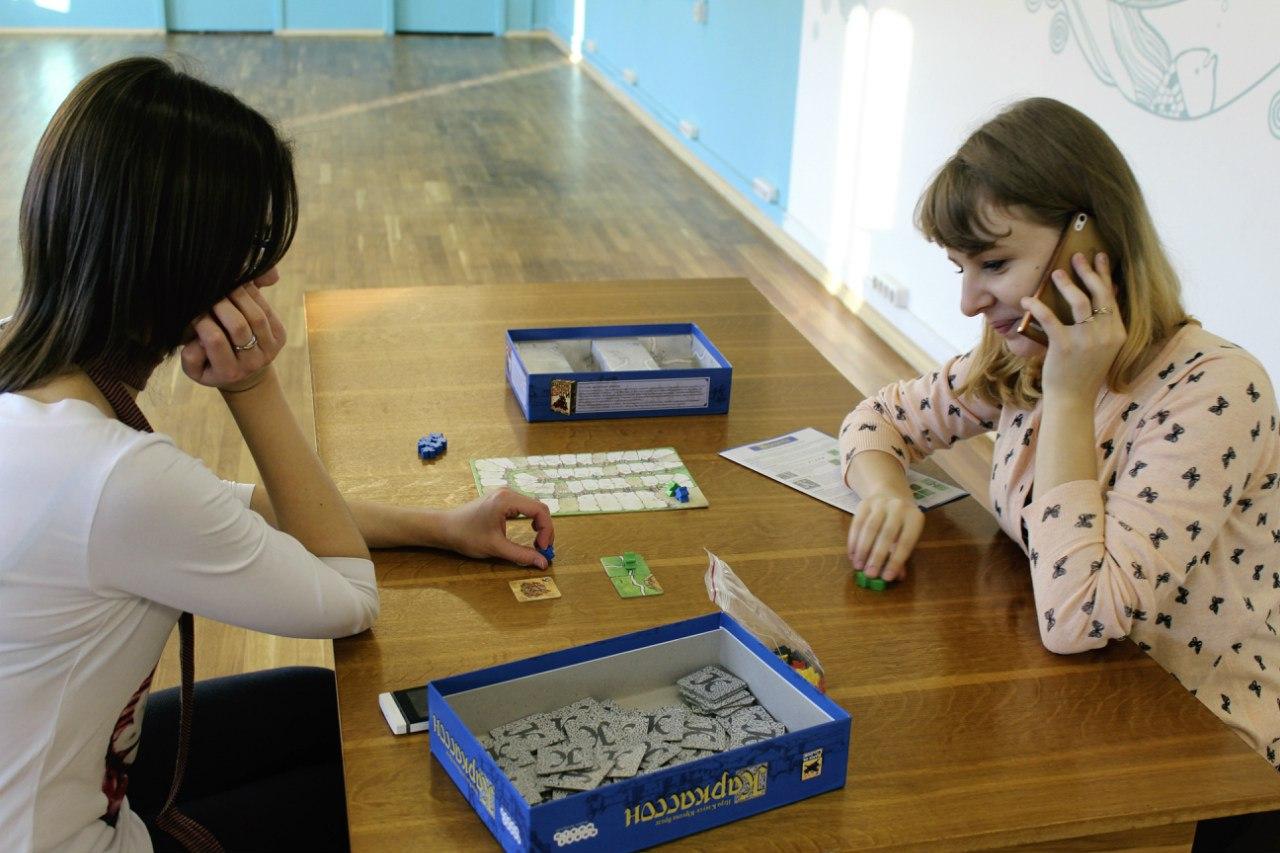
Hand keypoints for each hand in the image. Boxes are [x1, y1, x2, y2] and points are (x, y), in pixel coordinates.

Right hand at [179, 279, 285, 391]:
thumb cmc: (212, 366)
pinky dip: (253, 295)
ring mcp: (269, 349)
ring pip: (255, 316)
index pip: (214, 340)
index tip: (193, 308)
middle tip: (208, 291)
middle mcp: (252, 363)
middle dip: (220, 304)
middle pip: (238, 326)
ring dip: (239, 295)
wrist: (245, 373)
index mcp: (229, 372)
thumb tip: (200, 338)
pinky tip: (240, 284)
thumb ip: (191, 356)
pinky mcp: (280, 336)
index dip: (202, 320)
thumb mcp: (195, 368)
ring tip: (223, 284)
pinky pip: (267, 310)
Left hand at [440, 488, 554, 569]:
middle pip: (539, 507)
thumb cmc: (466, 536)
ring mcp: (505, 494)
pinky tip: (530, 532)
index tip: (542, 548)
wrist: (445, 528)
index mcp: (507, 500)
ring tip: (537, 543)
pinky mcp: (502, 499)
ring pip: (533, 507)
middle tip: (542, 548)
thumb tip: (543, 563)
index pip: (540, 510)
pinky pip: (524, 507)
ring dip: (539, 525)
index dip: (546, 530)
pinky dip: (531, 520)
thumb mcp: (496, 548)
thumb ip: (521, 555)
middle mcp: (508, 492)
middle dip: (545, 529)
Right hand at [846, 491, 923, 581]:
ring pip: (869, 528)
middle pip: (886, 534)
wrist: (889, 492)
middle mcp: (898, 507)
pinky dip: (853, 541)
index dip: (896, 561)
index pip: (906, 542)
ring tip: (858, 567)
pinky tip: (852, 555)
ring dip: (862, 550)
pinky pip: (857, 524)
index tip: (886, 577)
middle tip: (870, 575)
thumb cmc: (901, 521)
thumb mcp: (907, 535)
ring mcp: (880, 503)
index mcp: (914, 517)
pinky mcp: (864, 504)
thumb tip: (897, 577)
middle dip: (877, 557)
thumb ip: (902, 555)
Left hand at [1021, 252, 1125, 400]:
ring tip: (1055, 272)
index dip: (1105, 275)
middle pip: (1098, 294)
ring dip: (1066, 284)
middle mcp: (1106, 334)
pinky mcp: (1065, 346)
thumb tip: (1103, 297)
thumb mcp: (1102, 348)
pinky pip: (1050, 318)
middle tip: (1076, 256)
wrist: (1073, 399)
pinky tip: (1028, 300)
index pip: (1112, 297)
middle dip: (1088, 271)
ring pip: (1079, 301)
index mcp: (1117, 333)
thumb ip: (1104, 325)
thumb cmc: (1082, 373)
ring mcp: (1087, 340)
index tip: (1101, 257)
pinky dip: (1037, 306)